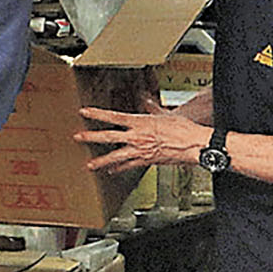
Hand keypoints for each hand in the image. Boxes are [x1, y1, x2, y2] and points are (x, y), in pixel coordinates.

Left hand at [74, 105, 207, 173]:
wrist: (194, 144)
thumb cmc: (183, 129)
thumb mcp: (164, 114)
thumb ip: (152, 107)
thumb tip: (146, 99)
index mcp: (140, 122)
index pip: (114, 116)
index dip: (97, 114)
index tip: (84, 112)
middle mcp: (137, 137)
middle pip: (109, 137)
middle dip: (91, 137)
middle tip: (78, 137)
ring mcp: (141, 150)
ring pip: (116, 156)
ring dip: (101, 161)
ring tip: (90, 165)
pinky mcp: (147, 161)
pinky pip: (129, 166)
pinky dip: (119, 169)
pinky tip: (111, 171)